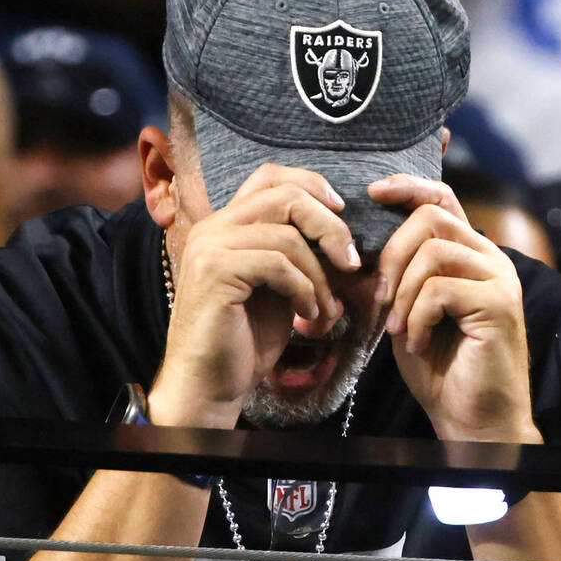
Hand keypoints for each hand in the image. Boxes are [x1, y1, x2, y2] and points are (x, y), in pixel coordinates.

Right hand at [149, 165, 360, 427]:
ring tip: (325, 308)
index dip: (312, 185)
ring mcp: (210, 246)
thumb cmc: (246, 339)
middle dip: (330, 228)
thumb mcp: (283, 287)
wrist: (209, 384)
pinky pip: (278, 264)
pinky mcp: (214, 271)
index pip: (270, 176)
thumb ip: (302, 254)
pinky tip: (308, 317)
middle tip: (351, 263)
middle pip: (286, 196)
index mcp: (226, 224)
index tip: (341, 212)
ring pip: (288, 235)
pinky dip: (305, 291)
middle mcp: (213, 227)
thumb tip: (349, 238)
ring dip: (320, 275)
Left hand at [370, 176, 538, 443]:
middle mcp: (491, 259)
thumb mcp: (405, 312)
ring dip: (403, 292)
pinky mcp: (500, 304)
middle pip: (432, 217)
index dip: (408, 186)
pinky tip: (418, 344)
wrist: (473, 421)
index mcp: (470, 255)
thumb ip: (392, 277)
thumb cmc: (440, 369)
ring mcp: (500, 279)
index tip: (374, 192)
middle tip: (381, 299)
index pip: (442, 198)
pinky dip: (417, 318)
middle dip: (392, 254)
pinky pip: (441, 289)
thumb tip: (350, 247)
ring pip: (434, 251)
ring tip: (400, 328)